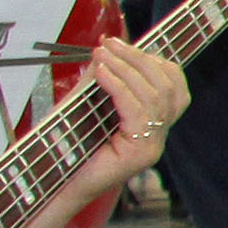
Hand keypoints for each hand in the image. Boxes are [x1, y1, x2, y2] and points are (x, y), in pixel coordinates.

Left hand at [37, 35, 191, 227]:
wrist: (54, 184)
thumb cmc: (67, 147)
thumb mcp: (84, 103)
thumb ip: (98, 80)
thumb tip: (105, 51)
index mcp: (152, 124)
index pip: (173, 85)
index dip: (151, 59)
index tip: (118, 43)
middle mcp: (158, 136)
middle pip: (167, 86)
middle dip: (138, 58)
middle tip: (110, 44)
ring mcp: (153, 147)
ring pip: (156, 96)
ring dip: (127, 68)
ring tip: (103, 55)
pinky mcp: (141, 154)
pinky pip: (138, 112)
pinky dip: (120, 87)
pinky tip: (103, 74)